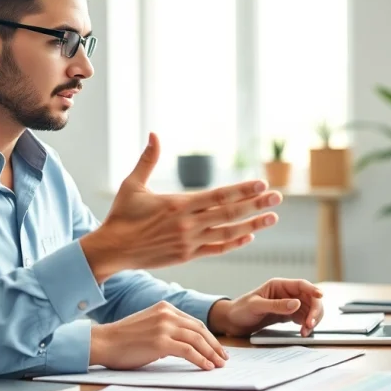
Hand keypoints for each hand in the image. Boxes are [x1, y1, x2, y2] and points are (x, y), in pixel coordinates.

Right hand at [80, 132, 281, 282]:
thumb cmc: (121, 215)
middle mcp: (187, 224)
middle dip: (255, 204)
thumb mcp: (133, 184)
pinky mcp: (186, 257)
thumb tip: (154, 133)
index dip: (241, 190)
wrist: (112, 249)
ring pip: (227, 233)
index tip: (261, 184)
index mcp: (178, 205)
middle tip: (277, 197)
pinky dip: (233, 243)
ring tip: (272, 217)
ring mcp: (189, 242)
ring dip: (252, 225)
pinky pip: (216, 249)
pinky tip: (248, 237)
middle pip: (229, 213)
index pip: (217, 196)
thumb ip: (148, 159)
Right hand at [89, 301, 229, 370]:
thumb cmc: (122, 339)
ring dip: (211, 354)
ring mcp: (164, 327)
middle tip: (224, 357)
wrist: (104, 342)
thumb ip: (166, 328)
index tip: (217, 348)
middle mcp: (167, 314)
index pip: (194, 322)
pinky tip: (207, 366)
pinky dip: (201, 360)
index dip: (209, 336)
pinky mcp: (161, 342)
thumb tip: (184, 344)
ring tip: (219, 364)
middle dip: (215, 345)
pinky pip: (189, 351)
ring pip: (197, 340)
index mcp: (165, 308)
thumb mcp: (148, 325)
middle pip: (200, 329)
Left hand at [207, 278, 324, 336]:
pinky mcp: (288, 316)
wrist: (232, 322)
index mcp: (279, 285)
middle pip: (310, 299)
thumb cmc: (240, 310)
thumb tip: (296, 304)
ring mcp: (288, 305)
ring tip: (306, 331)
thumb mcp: (256, 306)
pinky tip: (303, 332)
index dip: (313, 290)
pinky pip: (303, 319)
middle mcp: (286, 294)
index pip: (301, 285)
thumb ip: (276, 305)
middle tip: (310, 324)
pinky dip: (306, 325)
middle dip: (314, 311)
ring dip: (312, 319)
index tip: (321, 296)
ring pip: (309, 310)